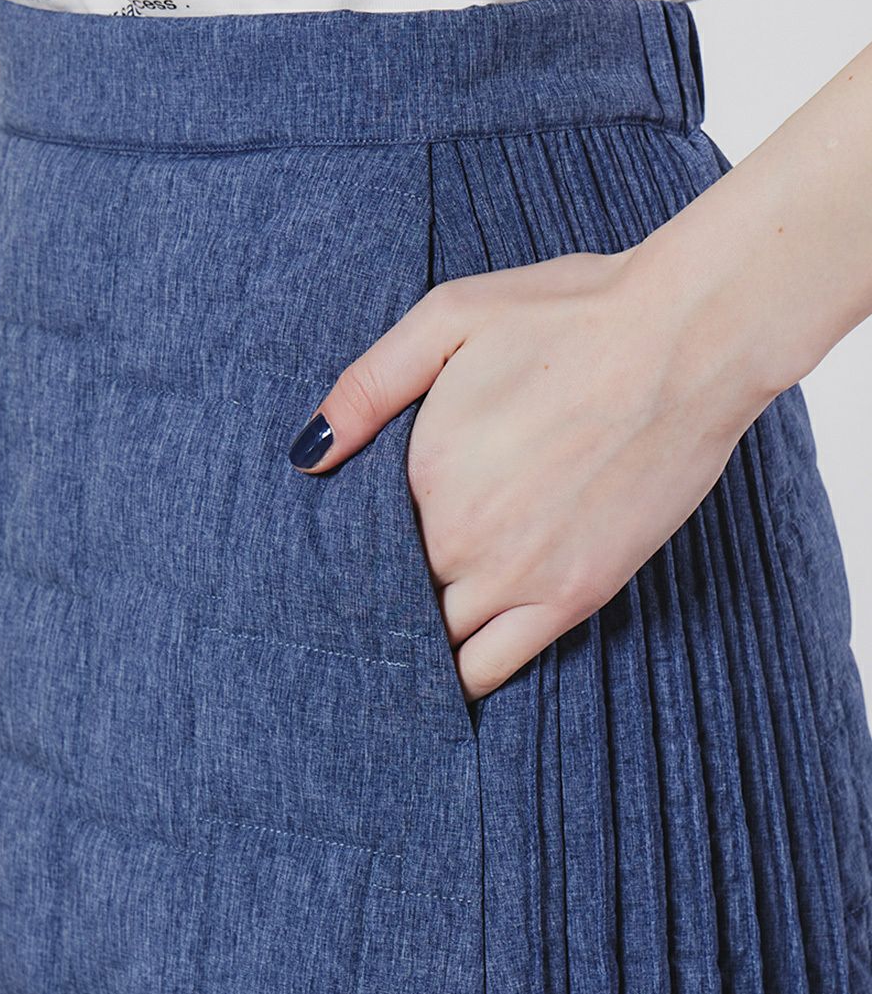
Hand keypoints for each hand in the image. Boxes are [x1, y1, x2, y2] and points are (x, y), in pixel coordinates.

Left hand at [288, 246, 777, 701]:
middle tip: (384, 589)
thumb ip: (367, 387)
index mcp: (420, 472)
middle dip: (383, 594)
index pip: (359, 542)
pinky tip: (456, 662)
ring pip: (437, 643)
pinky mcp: (576, 596)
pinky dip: (465, 676)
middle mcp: (459, 537)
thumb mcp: (448, 317)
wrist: (687, 337)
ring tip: (417, 626)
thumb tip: (307, 457)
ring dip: (420, 639)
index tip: (356, 550)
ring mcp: (519, 575)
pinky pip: (493, 669)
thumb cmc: (570, 317)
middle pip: (393, 596)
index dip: (355, 548)